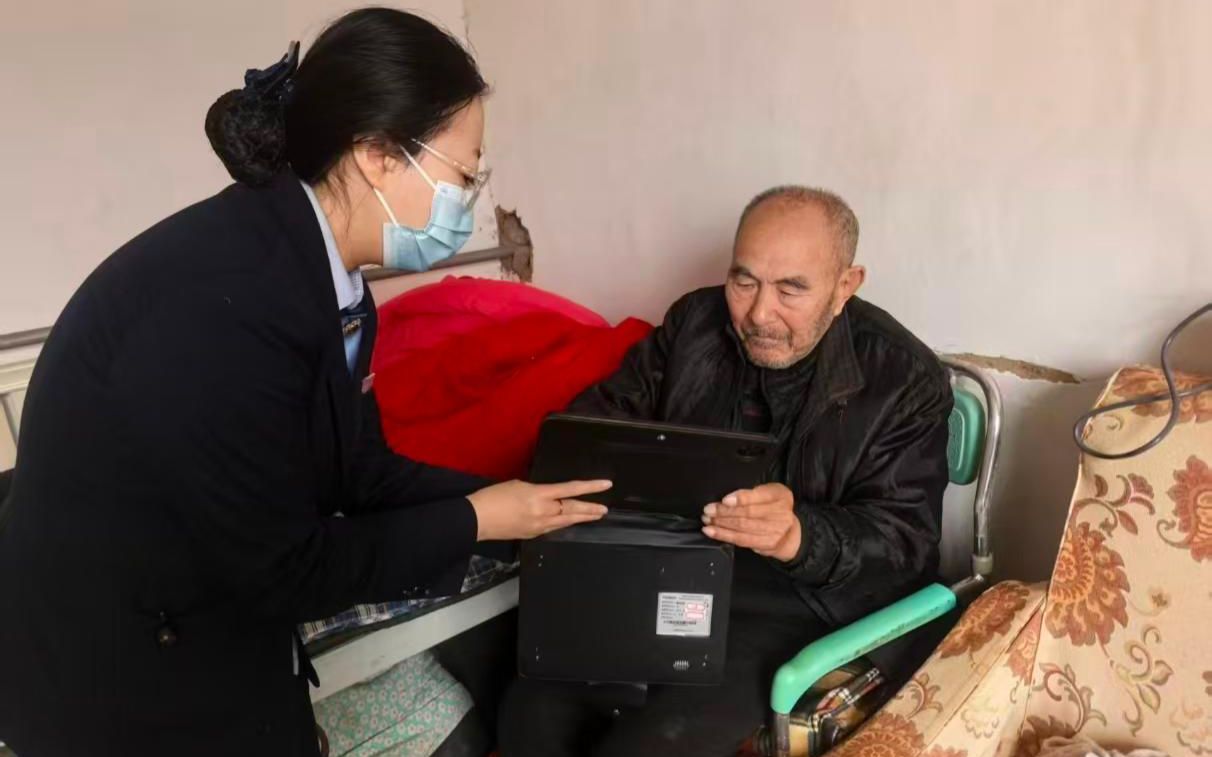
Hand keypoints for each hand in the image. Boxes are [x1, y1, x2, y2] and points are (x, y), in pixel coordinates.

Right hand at [468, 479, 610, 540]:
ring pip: (566, 522)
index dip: (590, 487)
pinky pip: (553, 528)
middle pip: (573, 510)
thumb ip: (537, 490)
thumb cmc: (494, 497)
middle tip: (604, 510)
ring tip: (594, 516)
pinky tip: (568, 522)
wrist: (477, 519)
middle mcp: (543, 512)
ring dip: (581, 518)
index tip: (606, 484)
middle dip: (591, 509)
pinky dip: (563, 523)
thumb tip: (546, 495)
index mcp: (539, 495)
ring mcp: (539, 526)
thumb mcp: (519, 484)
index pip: (571, 489)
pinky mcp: (532, 535)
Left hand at [701, 483, 801, 561]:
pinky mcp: (766, 544)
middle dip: (724, 512)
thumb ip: (751, 493)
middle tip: (708, 510)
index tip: (725, 500)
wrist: (790, 533)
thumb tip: (726, 499)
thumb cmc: (774, 508)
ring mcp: (774, 531)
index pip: (759, 496)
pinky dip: (724, 535)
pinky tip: (712, 531)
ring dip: (721, 524)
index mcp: (780, 495)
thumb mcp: (768, 493)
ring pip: (742, 527)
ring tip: (707, 520)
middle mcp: (780, 513)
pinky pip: (741, 540)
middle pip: (748, 513)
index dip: (741, 498)